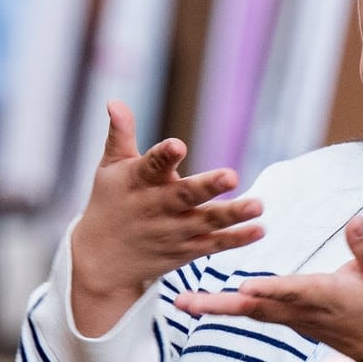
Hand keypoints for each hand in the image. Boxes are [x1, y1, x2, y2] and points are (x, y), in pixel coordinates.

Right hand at [67, 103, 263, 335]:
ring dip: (231, 214)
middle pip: (184, 196)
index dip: (164, 156)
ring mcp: (173, 231)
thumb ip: (120, 134)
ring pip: (205, 222)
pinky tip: (259, 229)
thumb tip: (114, 101)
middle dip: (207, 187)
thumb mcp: (110, 167)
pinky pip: (213, 244)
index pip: (151, 166)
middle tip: (231, 176)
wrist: (103, 260)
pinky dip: (236, 239)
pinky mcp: (185, 250)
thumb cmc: (110, 202)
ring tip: (257, 205)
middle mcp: (157, 207)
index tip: (178, 145)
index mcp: (138, 182)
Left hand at [172, 215, 362, 361]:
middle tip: (183, 302)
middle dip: (219, 304)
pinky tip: (209, 303)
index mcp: (327, 297)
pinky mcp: (292, 321)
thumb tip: (354, 221)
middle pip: (256, 308)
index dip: (270, 289)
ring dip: (217, 308)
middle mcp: (304, 311)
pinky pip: (257, 315)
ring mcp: (295, 319)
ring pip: (251, 313)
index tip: (244, 288)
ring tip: (183, 302)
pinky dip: (231, 309)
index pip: (294, 291)